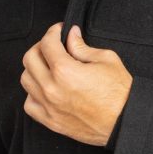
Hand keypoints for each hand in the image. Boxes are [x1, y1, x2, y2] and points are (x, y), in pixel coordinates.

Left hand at [20, 23, 131, 145]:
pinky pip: (29, 104)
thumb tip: (71, 35)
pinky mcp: (51, 121)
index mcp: (65, 71)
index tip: (59, 31)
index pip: (47, 43)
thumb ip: (82, 46)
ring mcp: (49, 106)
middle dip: (41, 47)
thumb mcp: (106, 60)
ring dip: (34, 69)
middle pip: (30, 59)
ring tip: (48, 66)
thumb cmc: (120, 93)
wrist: (126, 122)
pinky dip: (33, 94)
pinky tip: (45, 89)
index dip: (53, 32)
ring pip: (26, 80)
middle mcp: (52, 89)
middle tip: (52, 45)